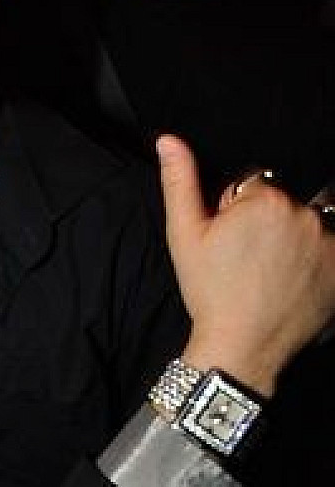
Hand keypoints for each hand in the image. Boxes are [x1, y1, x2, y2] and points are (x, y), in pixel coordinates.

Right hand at [158, 135, 334, 394]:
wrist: (242, 346)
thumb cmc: (210, 292)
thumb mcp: (184, 236)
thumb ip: (181, 182)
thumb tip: (168, 140)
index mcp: (266, 200)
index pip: (257, 188)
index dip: (240, 213)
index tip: (232, 243)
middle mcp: (304, 215)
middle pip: (288, 203)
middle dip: (271, 223)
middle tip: (251, 261)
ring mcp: (329, 242)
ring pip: (311, 224)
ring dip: (298, 239)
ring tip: (275, 273)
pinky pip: (329, 249)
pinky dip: (317, 260)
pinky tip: (295, 282)